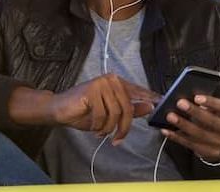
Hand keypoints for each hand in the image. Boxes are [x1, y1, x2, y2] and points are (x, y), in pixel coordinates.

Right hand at [7, 74, 159, 145]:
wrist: (59, 109)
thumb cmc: (85, 111)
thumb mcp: (111, 113)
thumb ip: (130, 109)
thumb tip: (150, 107)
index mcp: (119, 82)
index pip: (139, 91)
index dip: (150, 98)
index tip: (160, 104)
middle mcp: (113, 79)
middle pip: (128, 107)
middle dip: (123, 127)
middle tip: (117, 139)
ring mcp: (102, 83)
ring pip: (116, 113)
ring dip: (108, 128)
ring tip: (100, 132)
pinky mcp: (92, 90)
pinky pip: (102, 114)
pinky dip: (98, 126)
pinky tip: (93, 128)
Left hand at [161, 95, 219, 162]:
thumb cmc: (216, 120)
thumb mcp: (217, 111)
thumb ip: (206, 104)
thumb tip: (188, 97)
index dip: (210, 102)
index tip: (196, 97)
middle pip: (210, 121)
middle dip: (193, 111)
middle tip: (179, 103)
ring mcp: (218, 143)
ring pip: (198, 133)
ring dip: (182, 124)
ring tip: (170, 115)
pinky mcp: (207, 152)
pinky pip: (189, 144)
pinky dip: (176, 137)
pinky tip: (166, 130)